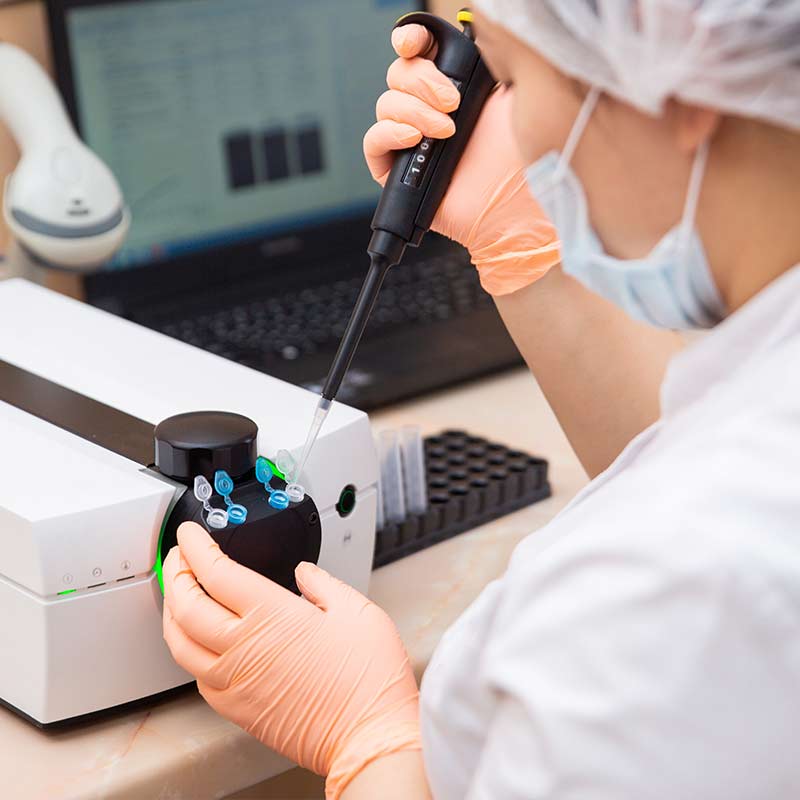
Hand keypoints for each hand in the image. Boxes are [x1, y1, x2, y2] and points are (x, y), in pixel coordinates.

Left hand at [162, 523, 420, 799]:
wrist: (368, 736)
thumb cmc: (368, 679)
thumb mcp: (357, 610)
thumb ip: (323, 584)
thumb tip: (304, 572)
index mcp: (270, 614)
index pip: (215, 572)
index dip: (195, 547)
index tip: (189, 534)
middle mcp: (243, 647)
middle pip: (186, 604)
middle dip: (175, 572)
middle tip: (177, 556)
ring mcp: (235, 681)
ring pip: (179, 643)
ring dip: (171, 612)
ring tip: (177, 594)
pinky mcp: (237, 709)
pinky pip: (196, 676)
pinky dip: (187, 651)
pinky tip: (199, 643)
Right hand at [364, 24, 560, 295]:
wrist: (512, 209)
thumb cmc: (522, 159)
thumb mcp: (515, 95)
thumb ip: (492, 58)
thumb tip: (475, 26)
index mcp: (453, 88)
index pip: (417, 53)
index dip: (409, 41)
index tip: (415, 43)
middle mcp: (428, 112)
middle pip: (397, 75)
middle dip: (422, 81)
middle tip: (454, 103)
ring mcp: (409, 143)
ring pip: (385, 104)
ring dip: (414, 112)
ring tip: (446, 133)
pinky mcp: (394, 172)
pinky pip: (373, 141)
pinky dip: (390, 134)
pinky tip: (416, 141)